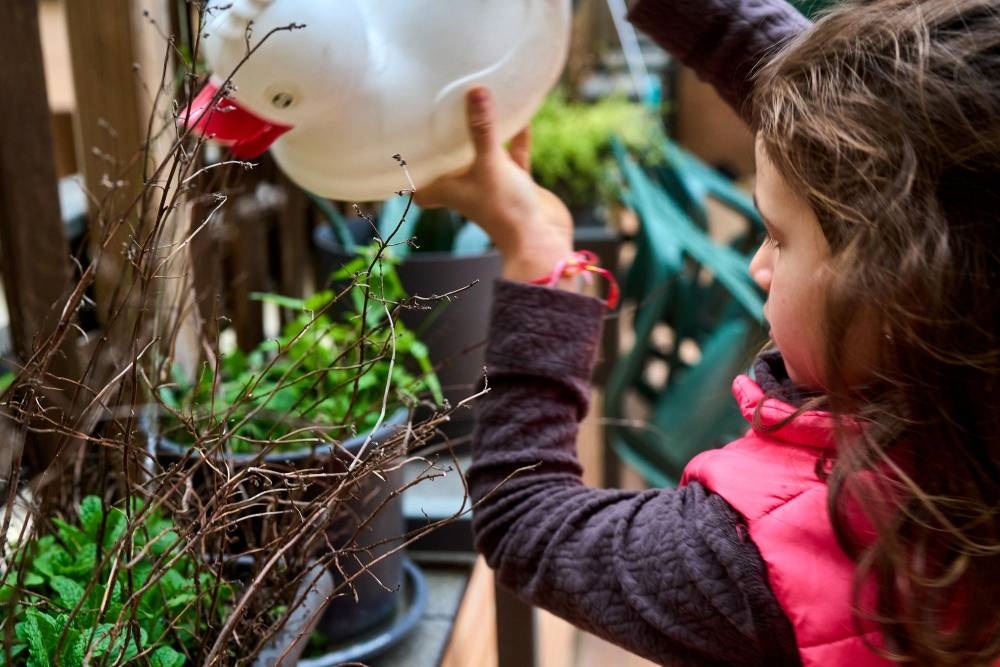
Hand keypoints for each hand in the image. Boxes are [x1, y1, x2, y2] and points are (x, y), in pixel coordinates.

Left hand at [416, 87, 573, 281]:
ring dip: (483, 135)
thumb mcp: (490, 164)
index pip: (417, 182)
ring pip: (483, 155)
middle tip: (438, 111)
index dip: (409, 167)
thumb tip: (476, 90)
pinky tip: (522, 116)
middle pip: (448, 163)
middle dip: (445, 142)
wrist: (540, 240)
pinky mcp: (516, 183)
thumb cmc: (504, 209)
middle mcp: (466, 186)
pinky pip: (513, 156)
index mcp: (446, 189)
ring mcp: (492, 185)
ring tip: (479, 104)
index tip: (402, 141)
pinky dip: (516, 138)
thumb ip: (482, 128)